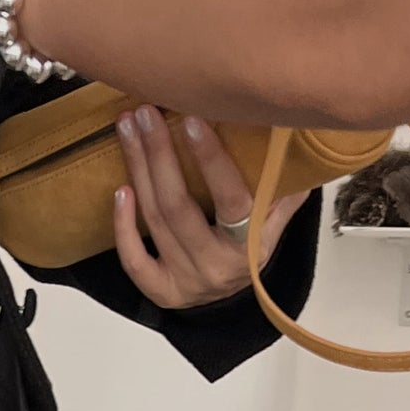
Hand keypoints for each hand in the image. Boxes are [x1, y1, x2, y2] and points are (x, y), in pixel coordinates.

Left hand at [113, 107, 310, 309]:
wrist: (230, 298)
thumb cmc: (249, 247)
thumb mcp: (274, 219)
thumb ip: (282, 184)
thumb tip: (289, 131)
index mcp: (249, 245)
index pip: (231, 199)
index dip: (211, 160)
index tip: (191, 120)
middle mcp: (215, 265)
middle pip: (178, 206)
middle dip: (158, 154)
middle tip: (146, 113)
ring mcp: (185, 279)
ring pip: (155, 220)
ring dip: (137, 169)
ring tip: (128, 128)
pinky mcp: (160, 290)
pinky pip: (133, 260)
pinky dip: (123, 225)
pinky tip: (120, 188)